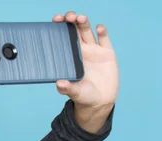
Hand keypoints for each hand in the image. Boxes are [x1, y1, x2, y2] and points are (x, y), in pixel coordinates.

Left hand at [53, 11, 118, 129]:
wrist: (99, 101)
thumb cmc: (82, 96)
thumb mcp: (74, 93)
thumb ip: (67, 88)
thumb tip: (59, 83)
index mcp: (69, 57)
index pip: (62, 38)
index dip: (59, 28)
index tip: (55, 20)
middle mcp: (80, 51)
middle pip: (74, 30)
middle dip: (70, 21)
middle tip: (67, 17)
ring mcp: (94, 50)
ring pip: (87, 31)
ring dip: (84, 23)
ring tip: (80, 18)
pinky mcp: (107, 53)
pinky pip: (104, 39)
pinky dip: (102, 32)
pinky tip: (99, 27)